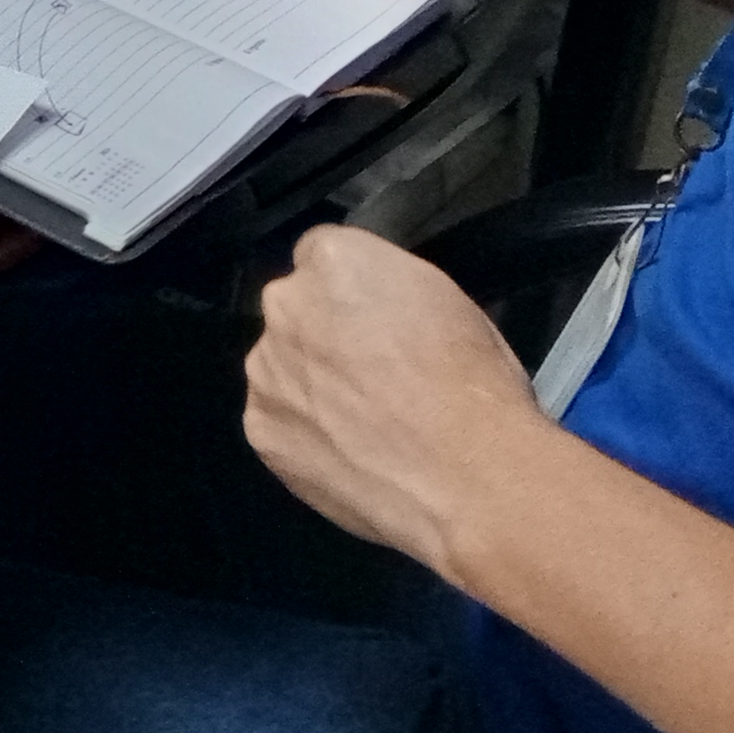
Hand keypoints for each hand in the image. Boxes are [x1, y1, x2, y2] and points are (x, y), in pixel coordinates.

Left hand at [245, 224, 554, 579]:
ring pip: (281, 367)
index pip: (323, 255)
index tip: (378, 321)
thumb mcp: (448, 301)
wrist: (466, 477)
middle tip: (372, 375)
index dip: (353, 291)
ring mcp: (265, 370)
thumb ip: (389, 289)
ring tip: (363, 424)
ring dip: (309, 385)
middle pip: (295, 310)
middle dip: (323, 334)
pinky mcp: (259, 429)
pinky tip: (349, 454)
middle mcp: (285, 305)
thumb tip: (375, 307)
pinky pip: (277, 422)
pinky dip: (304, 435)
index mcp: (335, 258)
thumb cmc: (474, 384)